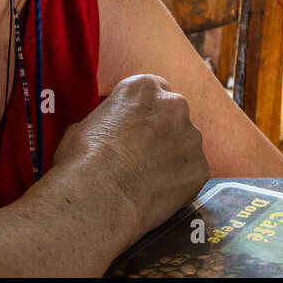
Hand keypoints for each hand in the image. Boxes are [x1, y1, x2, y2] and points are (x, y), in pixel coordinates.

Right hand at [53, 74, 209, 240]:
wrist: (99, 195)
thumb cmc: (83, 159)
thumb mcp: (83, 125)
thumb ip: (106, 121)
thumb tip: (105, 132)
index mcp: (143, 87)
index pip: (153, 91)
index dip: (143, 113)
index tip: (135, 129)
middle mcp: (173, 104)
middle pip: (173, 115)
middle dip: (162, 132)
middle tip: (142, 155)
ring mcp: (191, 136)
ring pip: (185, 144)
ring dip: (172, 156)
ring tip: (148, 178)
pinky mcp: (199, 167)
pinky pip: (192, 173)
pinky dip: (179, 182)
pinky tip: (158, 193)